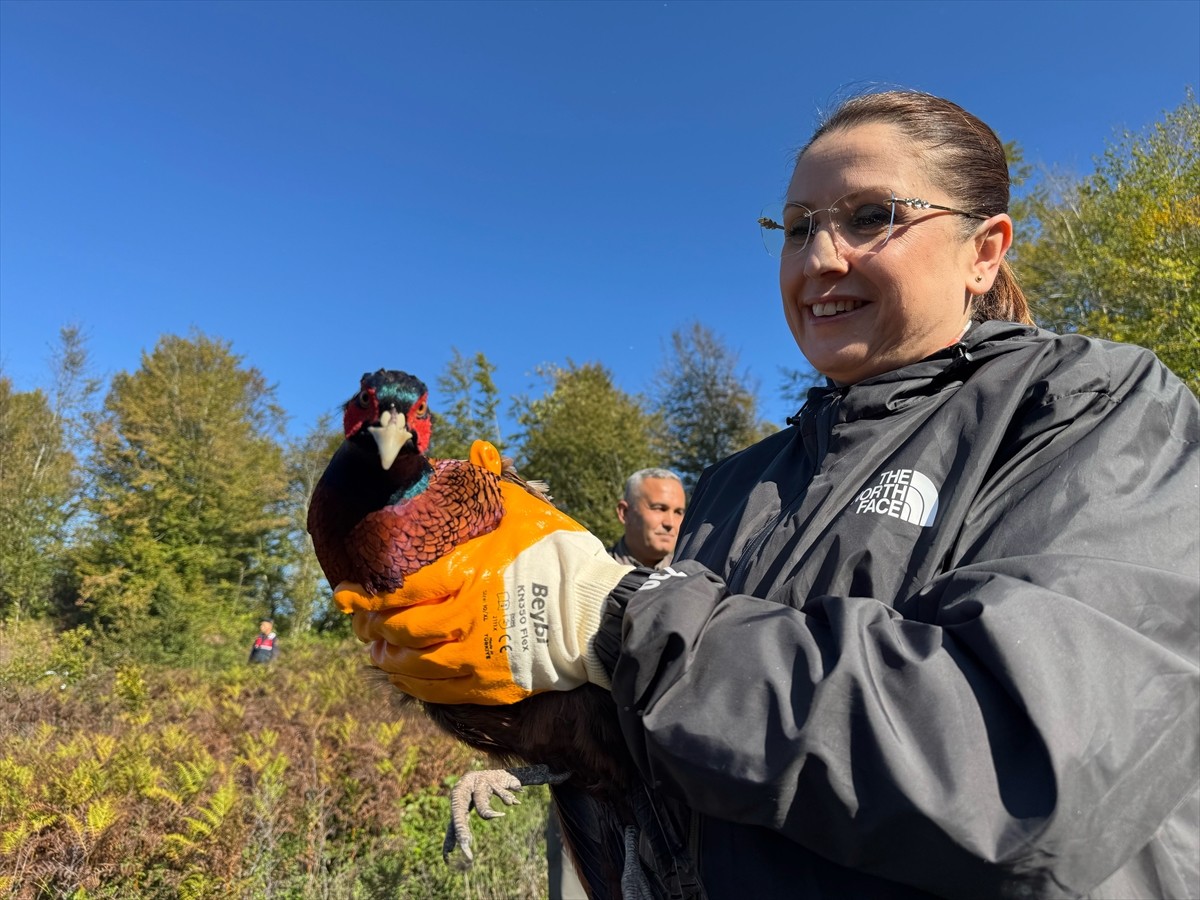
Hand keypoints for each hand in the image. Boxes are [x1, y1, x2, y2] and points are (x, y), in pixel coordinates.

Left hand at [334, 440, 634, 704]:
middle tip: (359, 622)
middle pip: (400, 632)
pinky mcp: (491, 685)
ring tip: (376, 651)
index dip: (368, 595)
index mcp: (466, 577)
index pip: (402, 590)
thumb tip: (479, 449)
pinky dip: (416, 685)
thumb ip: (495, 485)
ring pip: (414, 667)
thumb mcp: (530, 513)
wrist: (600, 616)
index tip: (347, 594)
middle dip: (372, 627)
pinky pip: (439, 693)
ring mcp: (475, 659)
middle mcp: (463, 622)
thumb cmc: (563, 559)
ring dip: (388, 659)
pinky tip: (407, 678)